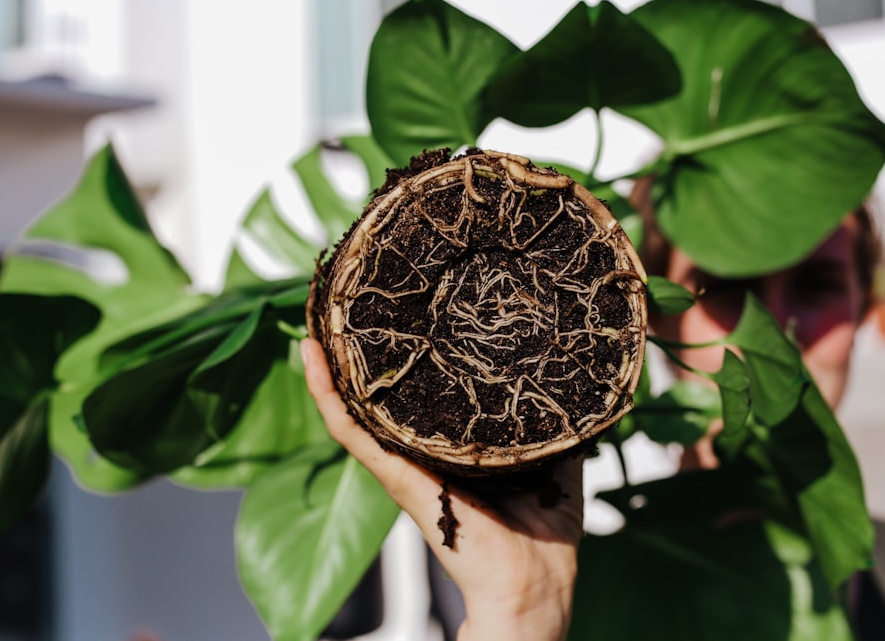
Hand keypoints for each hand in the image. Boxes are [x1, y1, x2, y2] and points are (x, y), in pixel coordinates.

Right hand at [301, 338, 583, 640]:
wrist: (533, 584)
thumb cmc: (543, 535)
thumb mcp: (556, 460)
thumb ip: (556, 425)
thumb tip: (572, 387)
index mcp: (453, 446)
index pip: (420, 395)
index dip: (406, 355)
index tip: (402, 311)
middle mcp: (420, 450)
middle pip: (379, 395)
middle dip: (360, 350)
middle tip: (350, 299)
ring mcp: (403, 463)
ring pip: (354, 405)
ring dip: (331, 363)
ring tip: (319, 315)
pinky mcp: (396, 477)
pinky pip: (351, 431)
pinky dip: (327, 394)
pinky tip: (312, 355)